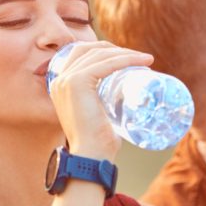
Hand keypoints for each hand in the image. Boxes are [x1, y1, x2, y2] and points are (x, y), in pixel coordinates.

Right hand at [47, 41, 153, 160]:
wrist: (91, 156)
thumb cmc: (98, 141)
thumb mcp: (97, 114)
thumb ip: (102, 103)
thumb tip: (124, 100)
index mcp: (60, 84)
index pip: (82, 53)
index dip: (105, 50)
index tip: (129, 56)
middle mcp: (59, 79)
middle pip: (90, 49)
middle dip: (116, 49)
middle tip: (139, 58)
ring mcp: (66, 80)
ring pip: (100, 55)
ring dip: (126, 53)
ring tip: (146, 59)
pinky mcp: (77, 83)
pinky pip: (106, 64)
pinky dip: (126, 60)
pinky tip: (142, 61)